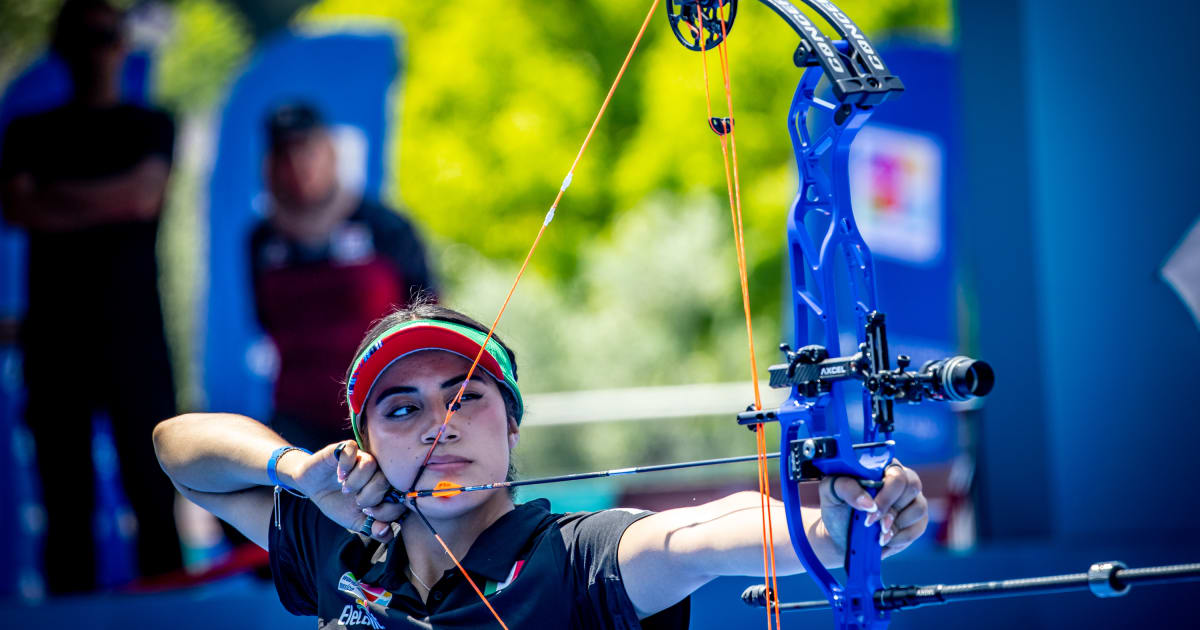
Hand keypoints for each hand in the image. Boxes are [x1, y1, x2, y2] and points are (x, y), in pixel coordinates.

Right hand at [284, 441, 404, 540]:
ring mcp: (362, 457)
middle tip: (356, 501)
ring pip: (370, 464)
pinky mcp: (345, 448)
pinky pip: (352, 448)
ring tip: (345, 488)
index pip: (399, 497)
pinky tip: (339, 475)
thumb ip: (372, 529)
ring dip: (356, 482)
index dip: (386, 510)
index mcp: (385, 488)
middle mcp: (377, 470)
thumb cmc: (338, 502)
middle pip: (385, 480)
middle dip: (369, 497)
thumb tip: (385, 533)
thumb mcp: (355, 521)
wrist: (313, 487)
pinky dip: (345, 465)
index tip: (367, 514)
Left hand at [819, 459, 927, 557]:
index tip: (869, 510)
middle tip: (870, 523)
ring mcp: (912, 500)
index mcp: (882, 467)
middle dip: (890, 509)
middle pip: (912, 487)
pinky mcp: (917, 521)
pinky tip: (884, 541)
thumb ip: (846, 487)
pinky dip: (901, 538)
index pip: (895, 473)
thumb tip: (868, 503)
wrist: (840, 534)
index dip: (886, 494)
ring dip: (896, 525)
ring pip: (919, 508)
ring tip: (876, 535)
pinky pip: (919, 528)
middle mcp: (901, 480)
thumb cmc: (836, 507)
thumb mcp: (831, 491)